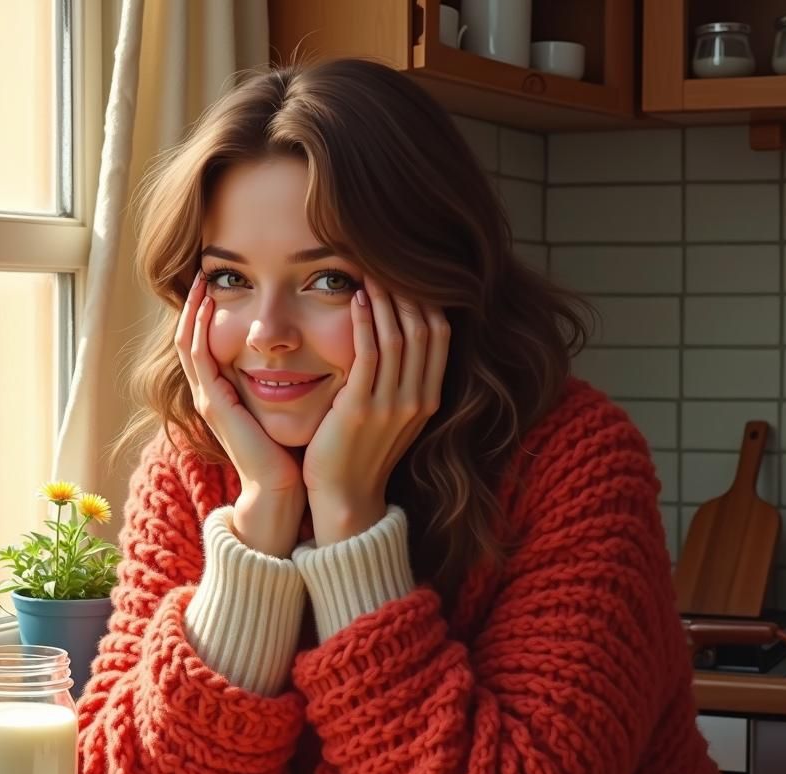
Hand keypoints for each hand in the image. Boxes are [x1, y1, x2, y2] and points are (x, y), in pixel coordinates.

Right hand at [174, 271, 305, 554]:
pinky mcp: (214, 404)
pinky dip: (198, 328)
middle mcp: (212, 393)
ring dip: (193, 310)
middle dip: (197, 304)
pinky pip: (196, 357)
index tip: (226, 283)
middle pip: (191, 337)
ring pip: (187, 342)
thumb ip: (289, 378)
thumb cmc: (292, 450)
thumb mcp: (288, 404)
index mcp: (228, 393)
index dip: (212, 313)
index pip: (209, 342)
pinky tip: (207, 305)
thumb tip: (314, 348)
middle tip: (207, 271)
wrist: (282, 488)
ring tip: (203, 280)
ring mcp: (208, 398)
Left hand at [302, 274, 449, 545]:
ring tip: (368, 272)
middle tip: (385, 262)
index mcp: (429, 399)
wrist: (346, 499)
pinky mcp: (361, 409)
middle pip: (424, 330)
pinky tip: (355, 299)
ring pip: (398, 337)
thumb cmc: (363, 455)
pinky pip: (368, 355)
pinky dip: (364, 322)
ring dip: (384, 300)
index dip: (427, 301)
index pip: (440, 336)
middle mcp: (417, 400)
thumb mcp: (394, 416)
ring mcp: (392, 406)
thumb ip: (402, 382)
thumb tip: (401, 341)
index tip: (407, 275)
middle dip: (407, 292)